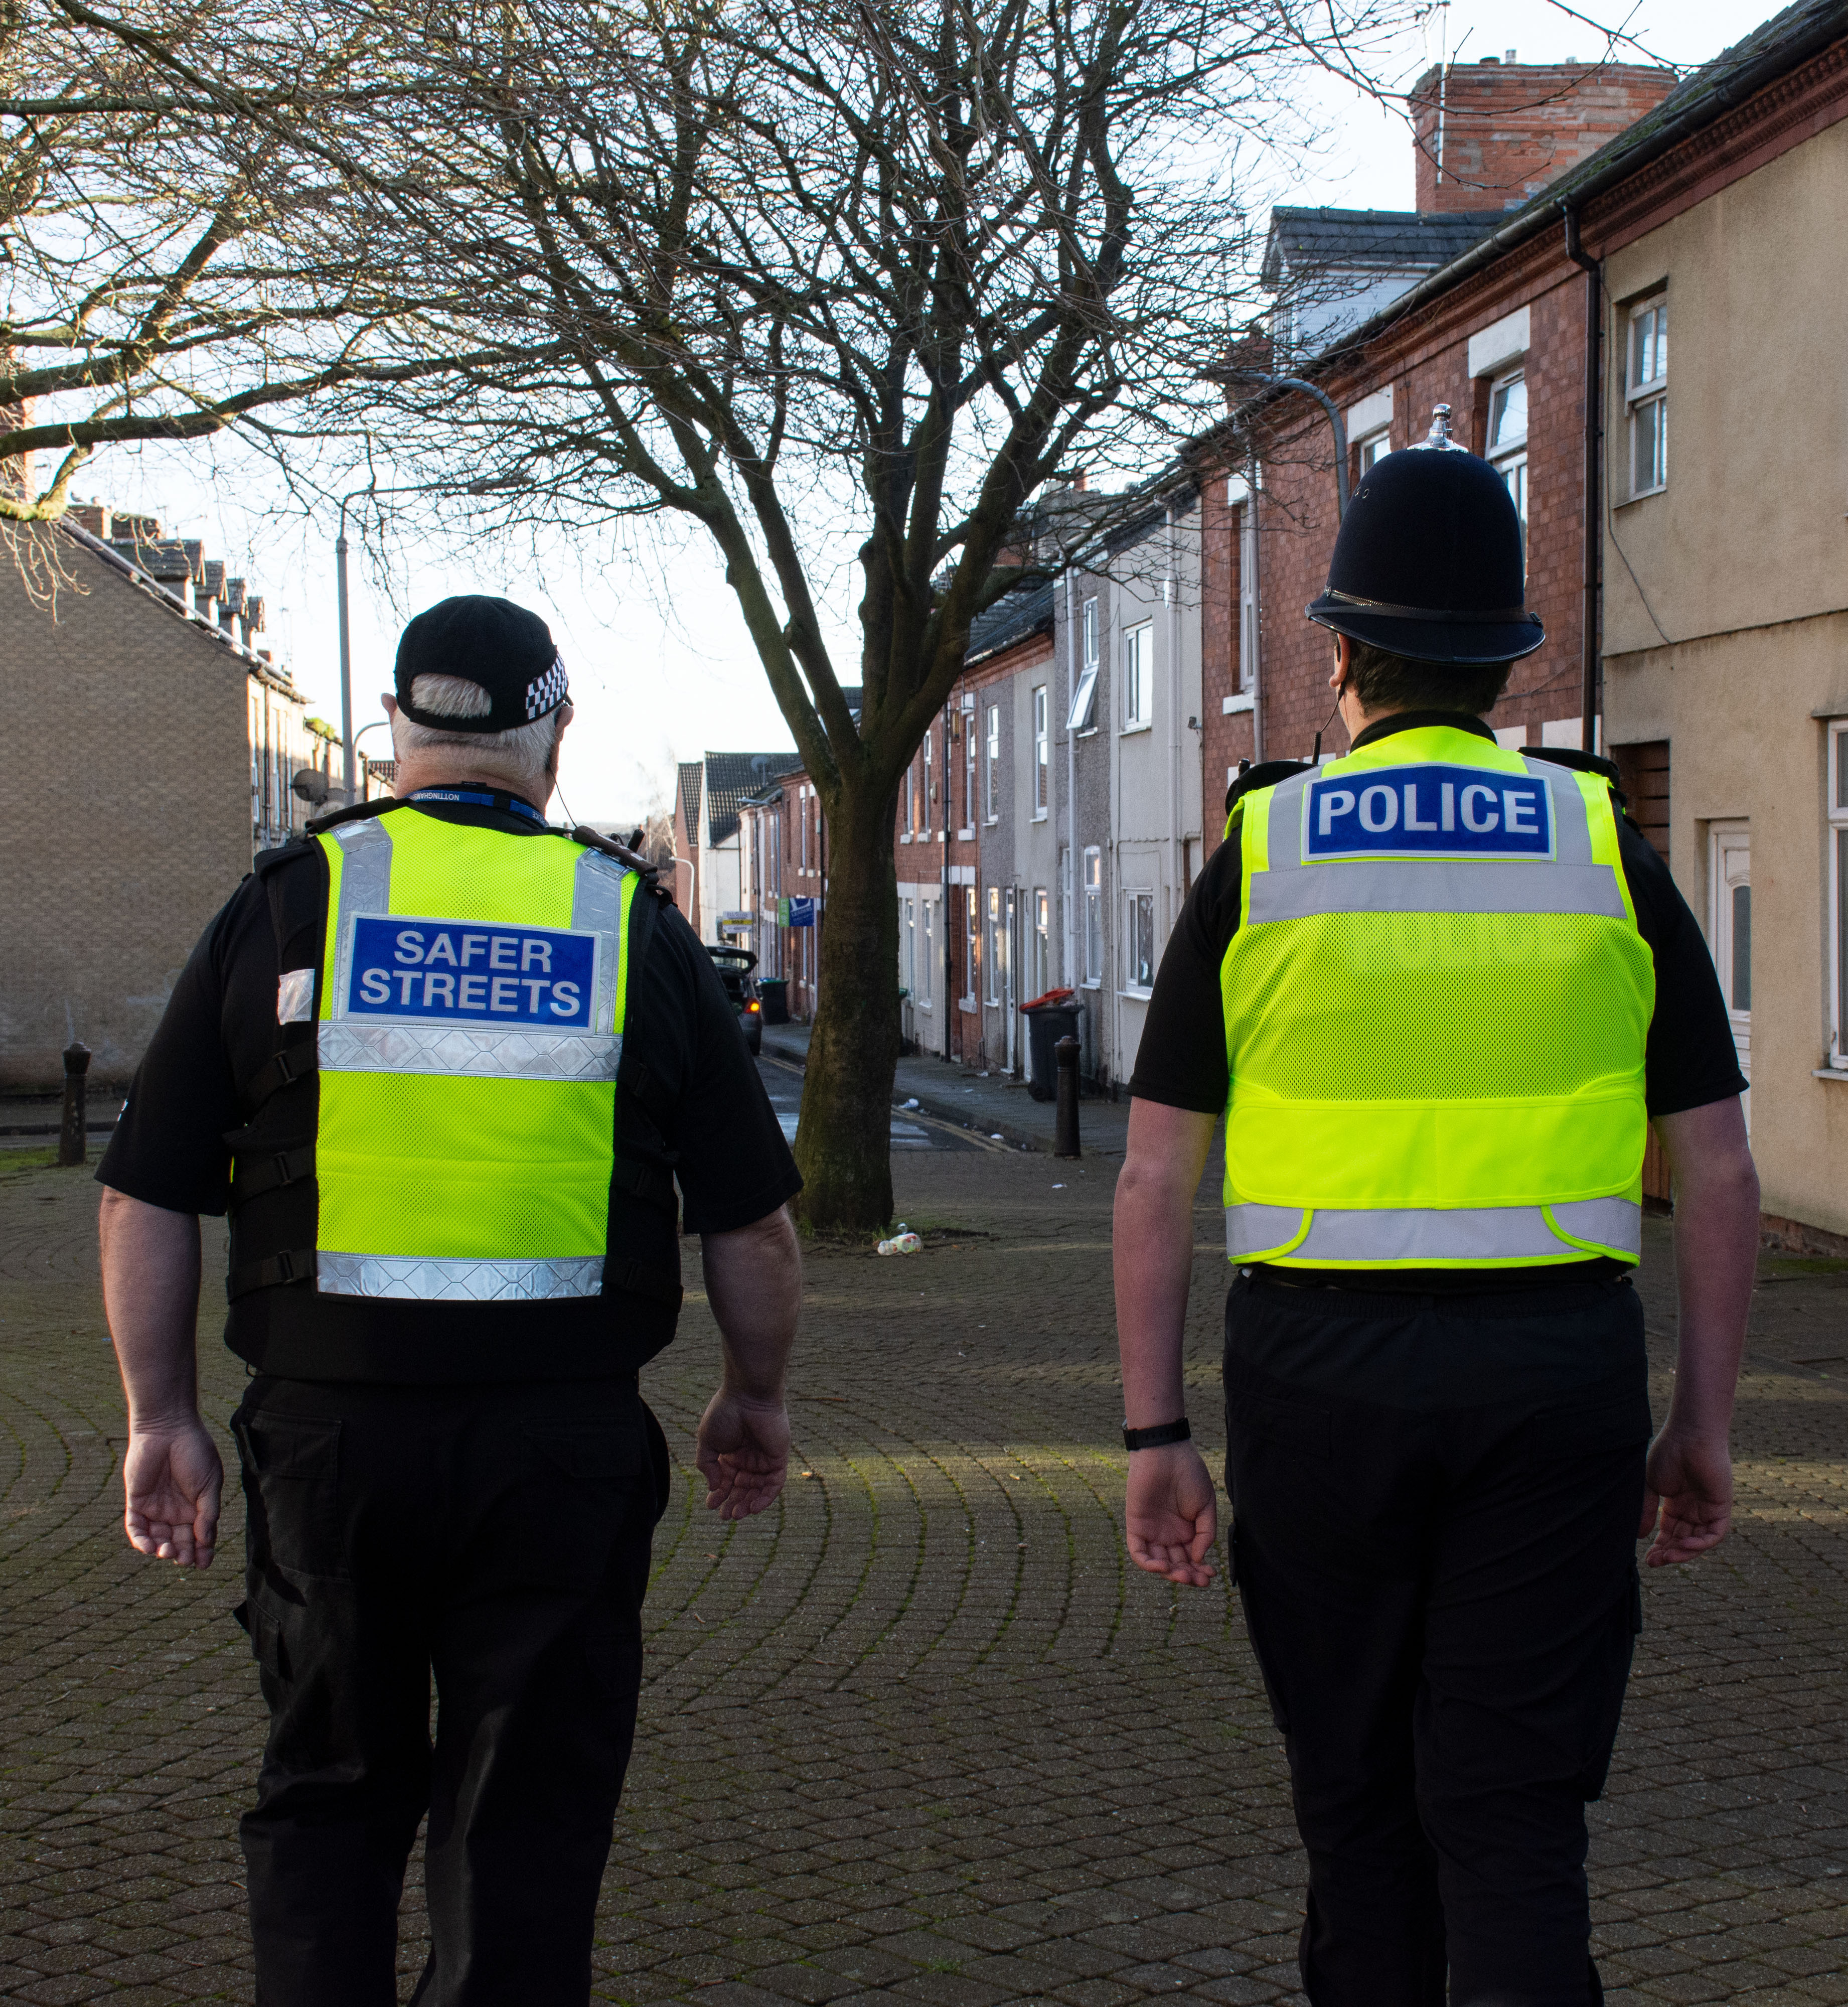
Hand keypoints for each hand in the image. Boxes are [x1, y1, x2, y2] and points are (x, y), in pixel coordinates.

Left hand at [123, 1417, 222, 1568]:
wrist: (169, 1429)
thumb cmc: (195, 1452)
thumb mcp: (210, 1484)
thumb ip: (208, 1513)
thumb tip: (206, 1541)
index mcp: (197, 1506)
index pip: (199, 1535)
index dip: (203, 1551)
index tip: (205, 1564)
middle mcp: (176, 1510)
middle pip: (179, 1541)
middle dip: (182, 1553)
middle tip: (185, 1560)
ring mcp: (156, 1507)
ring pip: (157, 1538)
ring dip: (162, 1549)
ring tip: (168, 1552)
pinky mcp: (137, 1502)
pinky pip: (136, 1527)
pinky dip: (141, 1540)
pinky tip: (149, 1546)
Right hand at [694, 1386, 790, 1519]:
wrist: (747, 1396)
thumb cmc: (725, 1413)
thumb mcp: (707, 1441)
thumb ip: (707, 1465)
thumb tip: (714, 1487)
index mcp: (730, 1453)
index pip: (726, 1480)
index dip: (718, 1494)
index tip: (710, 1506)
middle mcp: (748, 1457)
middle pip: (742, 1487)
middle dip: (733, 1503)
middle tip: (725, 1516)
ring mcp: (763, 1458)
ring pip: (758, 1489)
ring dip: (748, 1504)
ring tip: (736, 1514)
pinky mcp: (778, 1458)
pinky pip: (774, 1483)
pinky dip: (766, 1497)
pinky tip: (753, 1508)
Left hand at [1125, 1441, 1218, 1586]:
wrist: (1167, 1452)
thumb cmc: (1189, 1474)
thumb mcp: (1206, 1506)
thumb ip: (1205, 1534)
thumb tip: (1199, 1558)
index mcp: (1186, 1531)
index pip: (1191, 1559)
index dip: (1200, 1570)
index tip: (1211, 1575)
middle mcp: (1168, 1534)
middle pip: (1175, 1564)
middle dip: (1188, 1576)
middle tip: (1200, 1580)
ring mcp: (1151, 1531)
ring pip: (1158, 1562)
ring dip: (1170, 1573)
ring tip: (1184, 1575)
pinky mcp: (1135, 1526)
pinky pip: (1138, 1552)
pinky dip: (1147, 1564)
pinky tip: (1162, 1567)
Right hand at [1639, 1427, 1731, 1566]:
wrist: (1689, 1436)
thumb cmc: (1668, 1454)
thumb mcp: (1651, 1486)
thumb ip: (1647, 1510)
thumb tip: (1640, 1536)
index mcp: (1677, 1503)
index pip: (1669, 1533)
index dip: (1659, 1547)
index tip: (1647, 1559)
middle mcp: (1694, 1509)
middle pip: (1683, 1540)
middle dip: (1669, 1553)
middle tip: (1654, 1563)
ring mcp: (1708, 1509)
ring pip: (1699, 1541)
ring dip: (1684, 1553)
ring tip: (1666, 1557)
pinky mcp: (1721, 1508)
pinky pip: (1714, 1534)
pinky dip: (1701, 1544)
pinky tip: (1684, 1545)